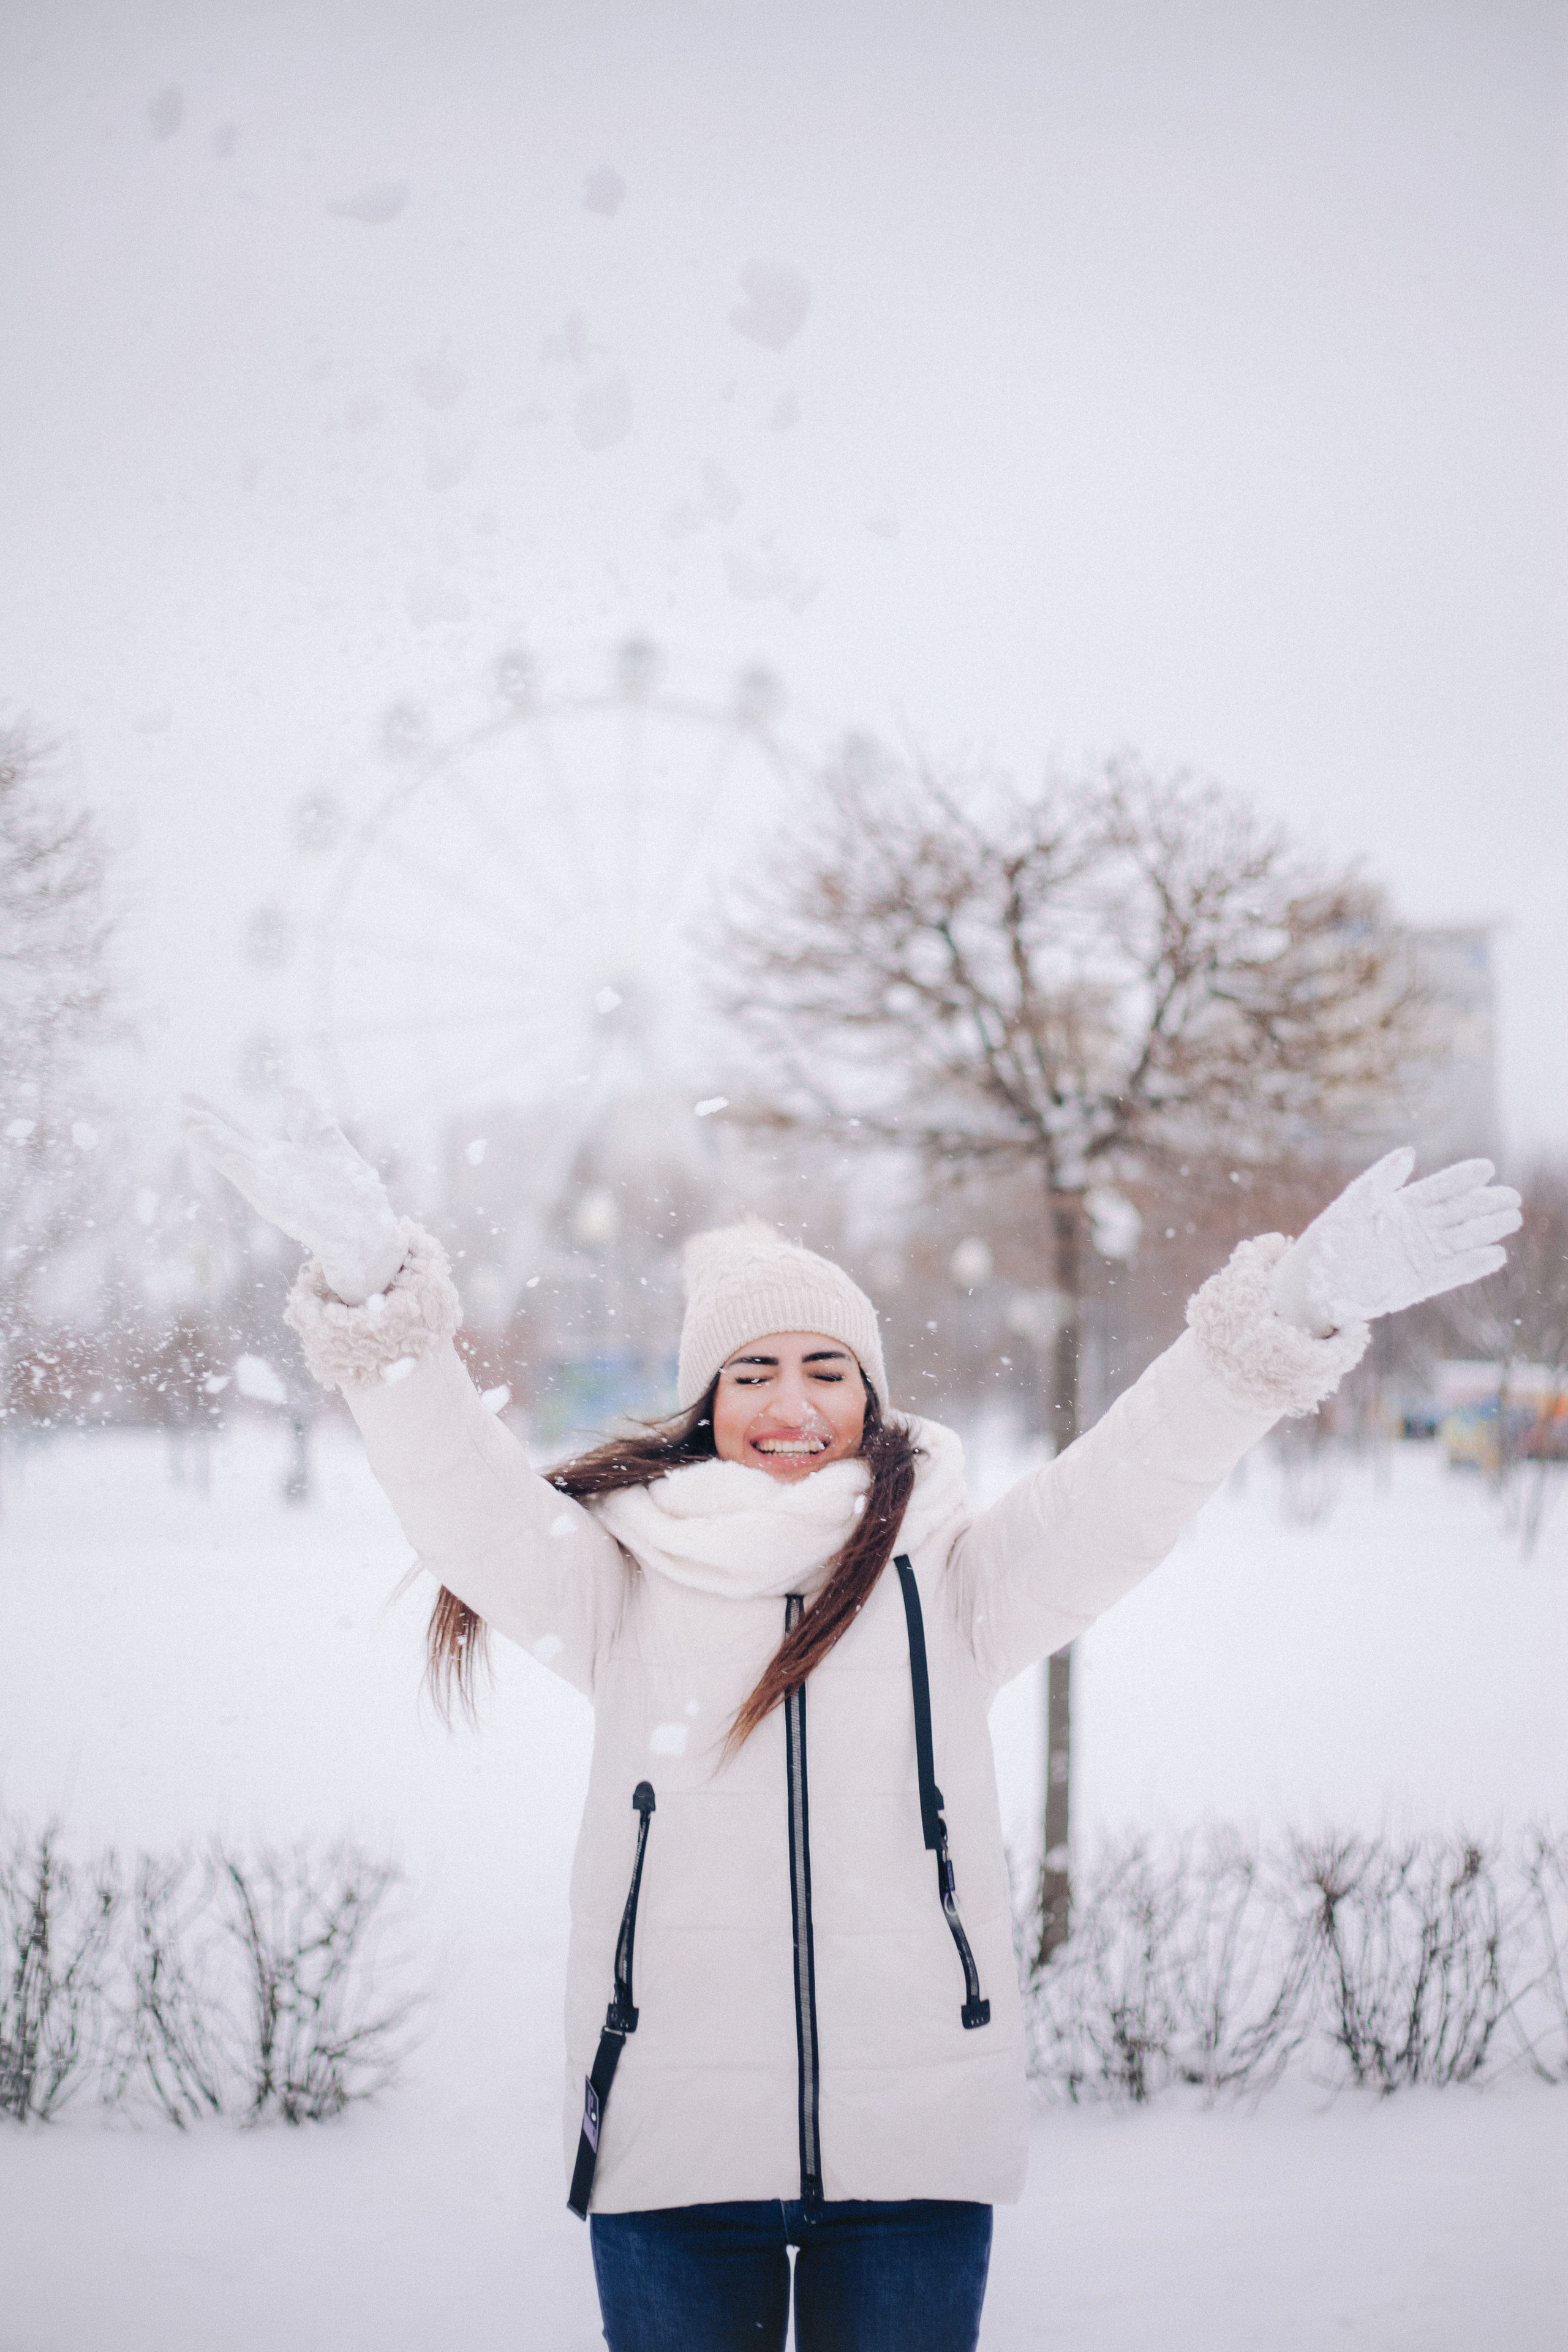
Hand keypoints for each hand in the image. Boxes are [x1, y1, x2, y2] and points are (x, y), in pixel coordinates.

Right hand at [182, 1087, 405, 1305]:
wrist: (365, 1228)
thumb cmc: (347, 1189)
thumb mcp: (325, 1140)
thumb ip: (306, 1117)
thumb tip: (289, 1086)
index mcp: (273, 1156)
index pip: (234, 1129)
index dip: (210, 1111)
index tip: (185, 1095)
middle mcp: (267, 1172)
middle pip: (227, 1143)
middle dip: (203, 1127)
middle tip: (177, 1110)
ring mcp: (274, 1189)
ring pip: (238, 1164)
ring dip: (216, 1147)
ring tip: (192, 1126)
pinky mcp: (288, 1207)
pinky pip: (263, 1189)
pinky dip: (247, 1173)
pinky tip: (232, 1157)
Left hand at [1269, 1148, 1520, 1337]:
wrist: (1313, 1286)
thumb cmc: (1328, 1241)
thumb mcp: (1352, 1206)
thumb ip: (1380, 1181)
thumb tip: (1409, 1152)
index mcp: (1400, 1206)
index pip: (1438, 1189)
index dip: (1462, 1179)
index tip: (1487, 1167)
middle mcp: (1415, 1230)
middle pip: (1457, 1214)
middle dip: (1485, 1204)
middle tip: (1513, 1197)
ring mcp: (1419, 1257)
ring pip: (1460, 1241)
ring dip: (1485, 1231)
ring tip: (1511, 1219)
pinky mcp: (1419, 1284)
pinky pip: (1451, 1273)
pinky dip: (1472, 1266)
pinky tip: (1496, 1255)